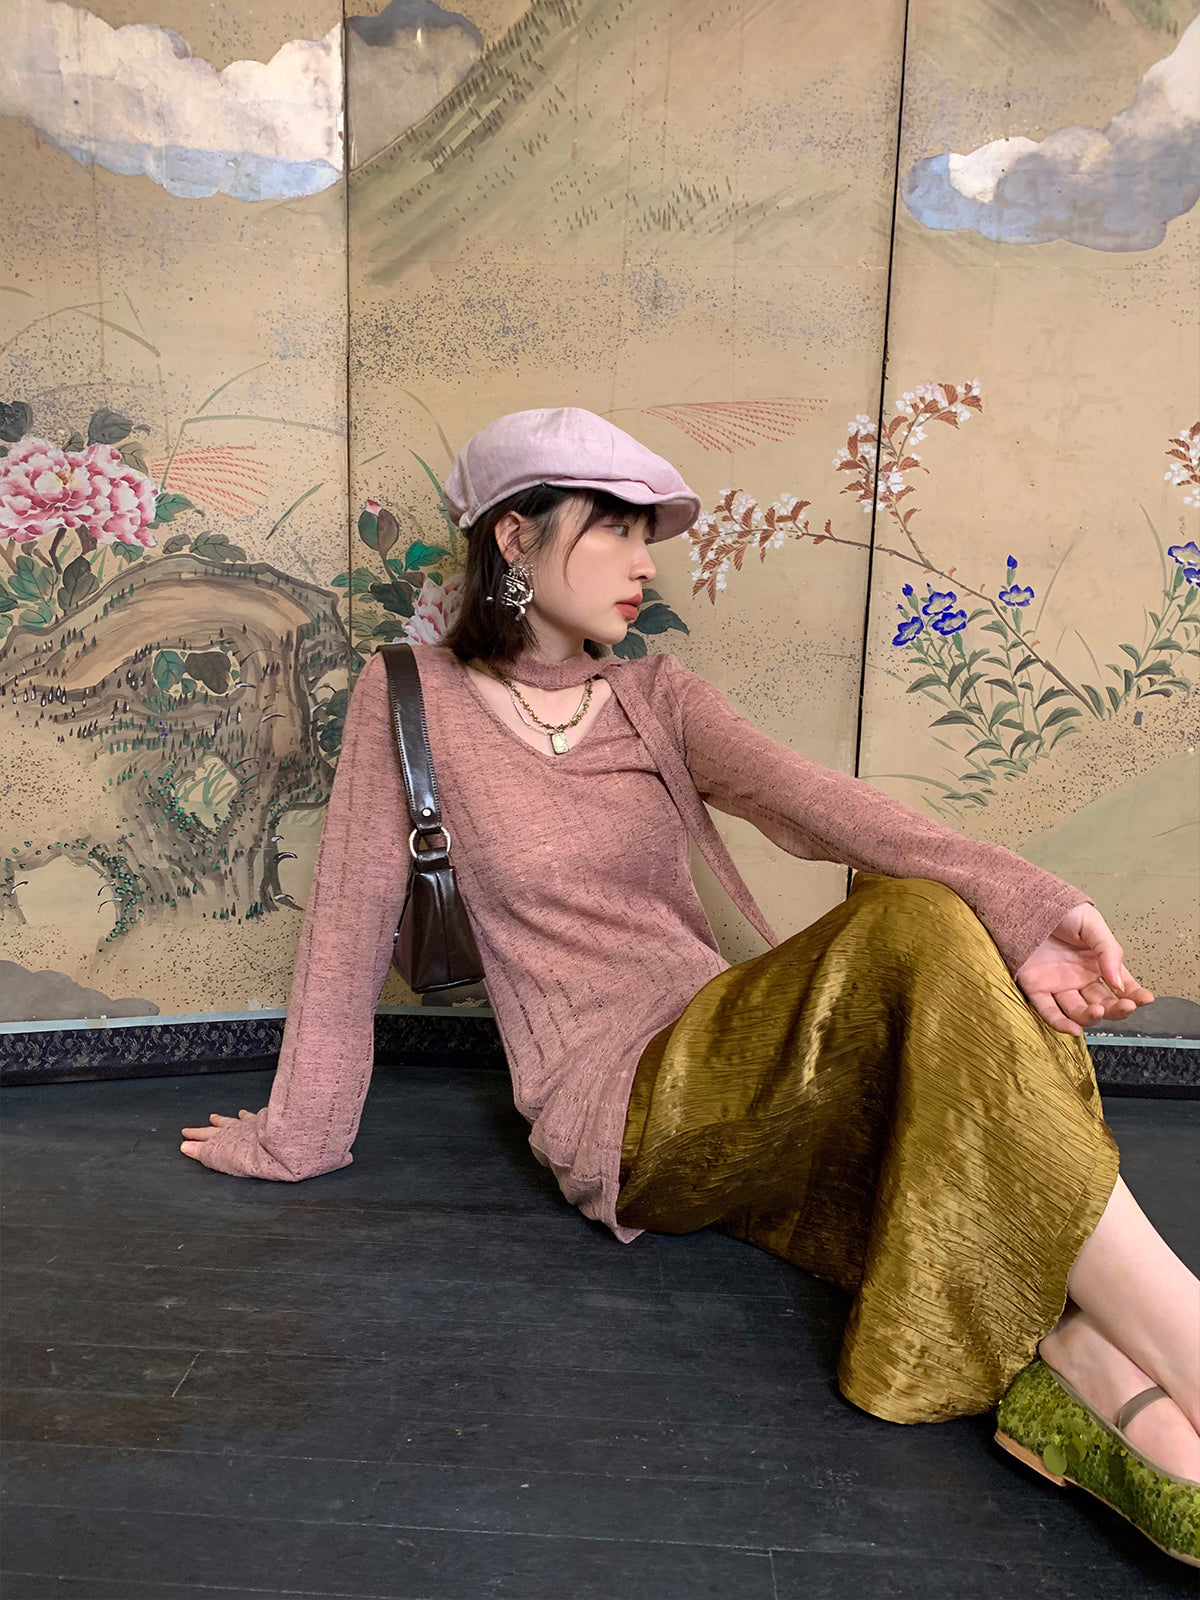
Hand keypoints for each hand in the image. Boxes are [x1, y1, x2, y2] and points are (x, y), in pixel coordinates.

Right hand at [181, 1107, 258, 1160]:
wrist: (270, 1143)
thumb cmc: (247, 1155)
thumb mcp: (218, 1158)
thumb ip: (201, 1152)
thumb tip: (186, 1147)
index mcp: (221, 1140)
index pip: (203, 1141)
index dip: (193, 1141)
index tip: (185, 1142)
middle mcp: (231, 1130)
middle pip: (212, 1130)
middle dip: (201, 1131)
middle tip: (190, 1130)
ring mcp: (245, 1125)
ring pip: (229, 1121)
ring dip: (220, 1120)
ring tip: (213, 1118)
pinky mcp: (260, 1122)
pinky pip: (249, 1116)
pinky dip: (244, 1114)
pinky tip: (243, 1112)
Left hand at [1014, 903, 1153, 1036]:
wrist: (1024, 901)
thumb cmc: (1059, 909)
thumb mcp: (1091, 924)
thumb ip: (1108, 952)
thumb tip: (1119, 984)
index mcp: (1098, 963)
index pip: (1122, 986)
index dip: (1135, 995)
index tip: (1145, 1000)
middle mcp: (1080, 978)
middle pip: (1103, 1003)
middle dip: (1117, 1009)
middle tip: (1125, 1007)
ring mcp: (1059, 985)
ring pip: (1079, 1012)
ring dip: (1091, 1017)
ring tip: (1098, 1010)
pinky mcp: (1036, 988)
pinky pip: (1049, 1011)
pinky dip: (1061, 1024)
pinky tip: (1073, 1030)